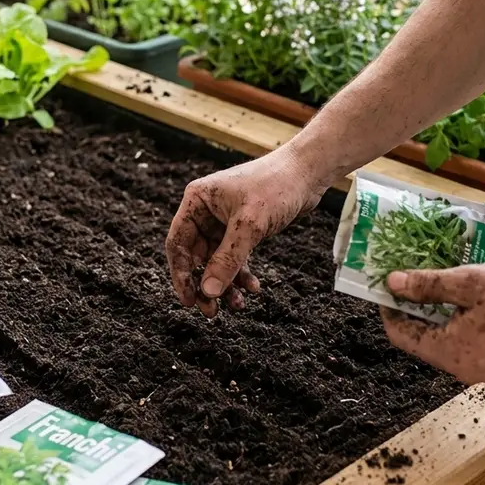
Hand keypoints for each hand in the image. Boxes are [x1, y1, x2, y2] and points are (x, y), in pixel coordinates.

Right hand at [166, 149, 326, 316]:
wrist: (307, 173)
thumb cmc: (275, 186)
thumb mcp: (249, 225)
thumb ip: (227, 259)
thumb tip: (208, 292)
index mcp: (197, 201)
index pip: (177, 243)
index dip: (180, 274)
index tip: (189, 300)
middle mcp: (205, 211)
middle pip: (195, 257)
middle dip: (205, 284)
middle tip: (212, 311)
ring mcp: (223, 221)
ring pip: (216, 261)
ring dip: (225, 284)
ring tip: (238, 305)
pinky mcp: (242, 229)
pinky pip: (234, 258)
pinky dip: (241, 275)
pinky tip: (252, 288)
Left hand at [379, 262, 484, 383]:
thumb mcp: (472, 282)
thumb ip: (429, 285)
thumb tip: (392, 284)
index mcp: (451, 353)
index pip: (402, 336)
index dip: (390, 309)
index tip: (386, 283)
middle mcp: (463, 370)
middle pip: (423, 340)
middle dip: (414, 309)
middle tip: (411, 277)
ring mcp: (484, 370)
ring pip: (446, 341)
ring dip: (437, 314)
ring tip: (437, 283)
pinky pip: (467, 344)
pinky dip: (459, 323)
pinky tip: (467, 299)